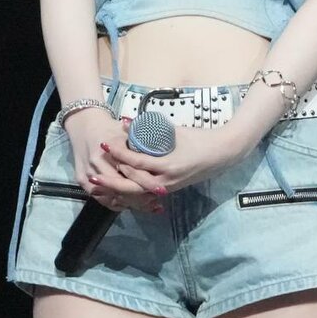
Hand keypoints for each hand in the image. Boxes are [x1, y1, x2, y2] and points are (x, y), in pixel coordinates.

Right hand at [64, 109, 163, 213]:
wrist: (84, 124)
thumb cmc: (110, 128)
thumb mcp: (127, 132)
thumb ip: (142, 144)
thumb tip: (166, 151)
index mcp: (110, 150)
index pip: (131, 173)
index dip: (146, 184)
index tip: (161, 190)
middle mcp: (97, 163)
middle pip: (121, 189)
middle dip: (140, 199)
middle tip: (156, 202)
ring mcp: (87, 173)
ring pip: (111, 197)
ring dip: (129, 203)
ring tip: (146, 206)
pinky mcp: (80, 179)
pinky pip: (100, 198)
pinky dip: (115, 203)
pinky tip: (129, 205)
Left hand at [98, 122, 243, 197]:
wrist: (222, 154)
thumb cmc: (200, 139)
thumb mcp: (175, 132)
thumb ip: (151, 129)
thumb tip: (127, 123)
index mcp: (168, 165)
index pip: (137, 162)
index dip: (120, 153)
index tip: (105, 145)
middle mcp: (167, 181)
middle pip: (133, 186)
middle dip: (112, 182)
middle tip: (94, 176)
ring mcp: (169, 187)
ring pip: (138, 193)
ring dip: (118, 189)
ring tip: (102, 184)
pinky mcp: (170, 189)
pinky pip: (146, 193)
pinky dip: (132, 192)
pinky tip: (119, 191)